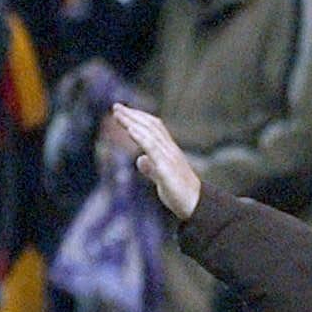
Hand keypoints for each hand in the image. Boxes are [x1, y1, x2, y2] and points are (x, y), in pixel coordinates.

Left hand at [111, 104, 199, 219]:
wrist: (195, 205)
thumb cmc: (179, 193)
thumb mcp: (161, 178)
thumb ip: (151, 168)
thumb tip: (141, 160)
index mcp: (168, 151)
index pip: (154, 127)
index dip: (139, 117)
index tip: (122, 112)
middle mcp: (170, 150)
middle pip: (150, 126)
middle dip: (132, 115)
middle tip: (116, 106)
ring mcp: (169, 157)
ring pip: (150, 133)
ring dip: (133, 122)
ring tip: (119, 114)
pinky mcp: (166, 168)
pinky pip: (153, 148)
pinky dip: (141, 137)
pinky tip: (130, 129)